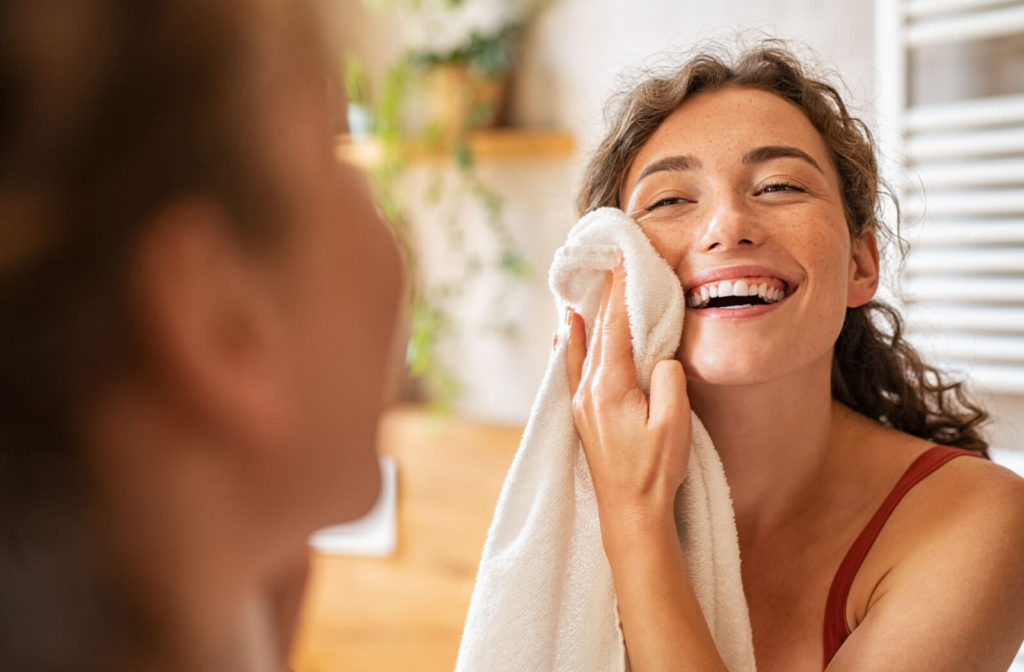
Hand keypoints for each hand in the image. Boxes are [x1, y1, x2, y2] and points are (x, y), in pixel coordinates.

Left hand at [565, 259, 691, 544]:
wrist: (630, 513)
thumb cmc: (655, 471)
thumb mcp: (675, 423)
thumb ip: (669, 381)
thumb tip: (661, 358)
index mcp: (610, 386)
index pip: (616, 326)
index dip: (621, 291)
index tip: (624, 260)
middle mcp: (588, 389)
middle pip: (598, 332)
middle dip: (606, 296)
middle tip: (612, 262)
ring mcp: (582, 404)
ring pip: (584, 347)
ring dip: (589, 316)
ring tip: (588, 286)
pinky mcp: (583, 416)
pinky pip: (572, 368)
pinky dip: (569, 344)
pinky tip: (564, 333)